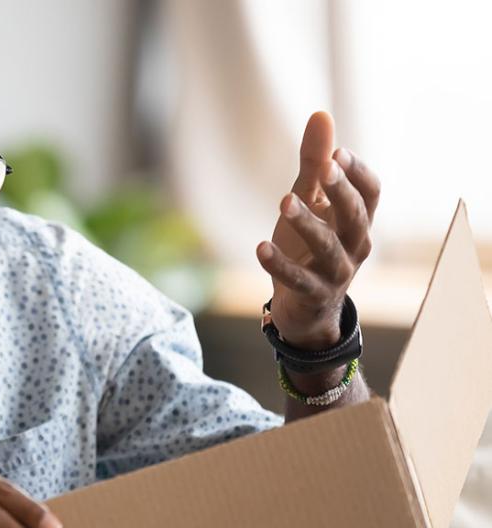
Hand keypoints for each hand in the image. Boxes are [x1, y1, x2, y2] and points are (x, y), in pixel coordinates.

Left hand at [256, 111, 380, 349]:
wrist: (302, 309)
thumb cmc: (307, 247)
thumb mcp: (310, 202)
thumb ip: (314, 163)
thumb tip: (321, 114)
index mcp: (357, 220)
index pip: (371, 192)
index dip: (357, 172)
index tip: (337, 151)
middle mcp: (354, 246)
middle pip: (357, 215)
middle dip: (342, 191)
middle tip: (324, 167)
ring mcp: (336, 273)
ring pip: (328, 246)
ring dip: (307, 223)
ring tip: (284, 201)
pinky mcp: (312, 294)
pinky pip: (298, 279)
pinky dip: (280, 264)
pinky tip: (260, 248)